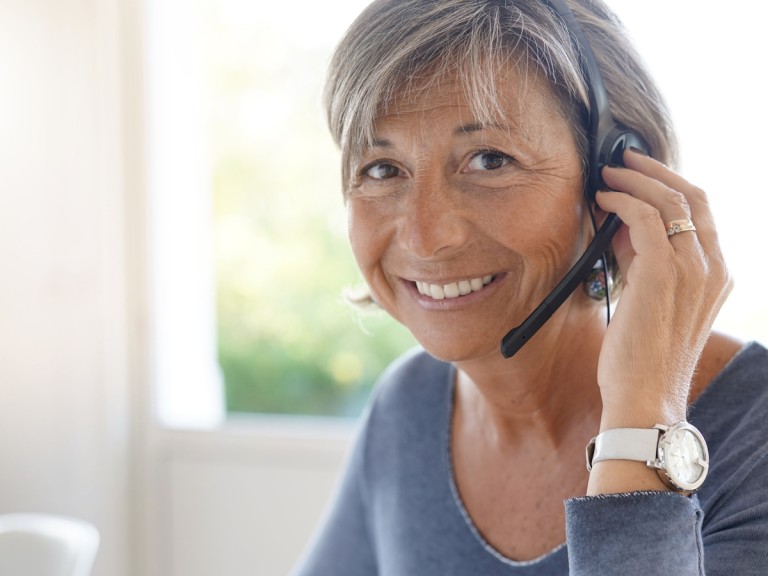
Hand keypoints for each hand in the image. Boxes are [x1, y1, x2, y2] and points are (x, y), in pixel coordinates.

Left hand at [594, 149, 732, 429]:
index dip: (669, 185)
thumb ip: (644, 263)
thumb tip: (621, 228)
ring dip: (635, 180)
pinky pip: (644, 218)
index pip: (701, 213)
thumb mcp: (650, 300)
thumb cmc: (642, 356)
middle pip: (692, 196)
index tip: (639, 174)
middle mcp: (713, 266)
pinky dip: (622, 201)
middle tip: (623, 159)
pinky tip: (603, 199)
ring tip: (607, 173)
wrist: (645, 396)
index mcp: (717, 274)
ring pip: (669, 200)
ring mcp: (693, 267)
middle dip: (655, 171)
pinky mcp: (664, 271)